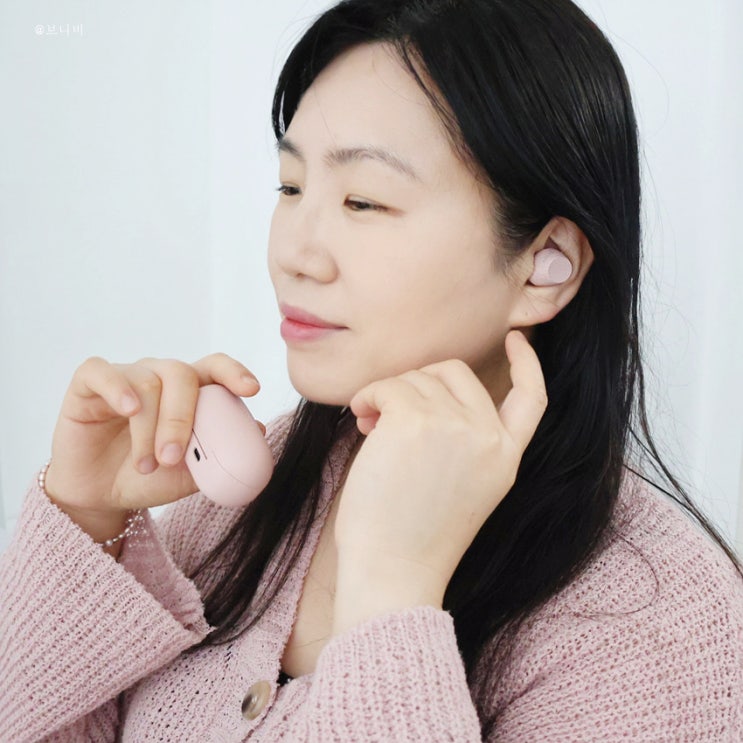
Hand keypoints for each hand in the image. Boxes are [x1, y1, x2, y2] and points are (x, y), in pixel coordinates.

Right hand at [44, 353, 260, 540]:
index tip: (251, 390)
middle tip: (172, 457)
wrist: (102, 495)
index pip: (215, 368)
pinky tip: (127, 410)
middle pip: (181, 374)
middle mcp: (160, 377)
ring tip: (145, 465)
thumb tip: (259, 430)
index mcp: (191, 392)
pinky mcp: (88, 384)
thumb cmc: (150, 478)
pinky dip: (118, 389)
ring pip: (147, 383)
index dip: (234, 373)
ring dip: (148, 429)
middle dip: (181, 417)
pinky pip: (103, 373)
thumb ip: (221, 453)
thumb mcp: (190, 473)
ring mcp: (126, 377)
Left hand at [332, 331, 546, 629]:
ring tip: (371, 426)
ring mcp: (456, 427)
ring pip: (417, 377)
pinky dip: (368, 396)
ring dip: (387, 394)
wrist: (393, 575)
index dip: (528, 365)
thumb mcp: (461, 488)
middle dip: (420, 383)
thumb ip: (461, 441)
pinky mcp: (416, 422)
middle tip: (388, 413)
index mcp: (505, 458)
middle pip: (456, 373)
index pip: (533, 399)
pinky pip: (388, 386)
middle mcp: (488, 438)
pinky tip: (360, 420)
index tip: (516, 340)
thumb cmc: (412, 539)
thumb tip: (422, 392)